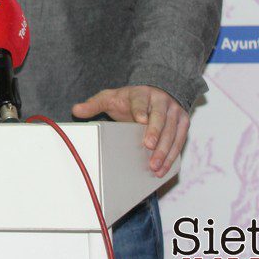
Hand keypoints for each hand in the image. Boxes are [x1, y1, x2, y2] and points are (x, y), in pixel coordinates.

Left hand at [72, 85, 187, 177]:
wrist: (158, 91)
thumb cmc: (131, 99)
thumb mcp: (111, 97)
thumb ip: (94, 104)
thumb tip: (75, 110)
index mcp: (142, 93)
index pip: (141, 101)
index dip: (141, 110)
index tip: (141, 120)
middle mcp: (161, 101)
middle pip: (160, 118)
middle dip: (156, 134)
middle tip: (149, 148)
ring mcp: (175, 111)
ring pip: (172, 132)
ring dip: (165, 150)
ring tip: (156, 167)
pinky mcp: (183, 122)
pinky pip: (179, 140)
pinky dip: (172, 155)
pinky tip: (164, 168)